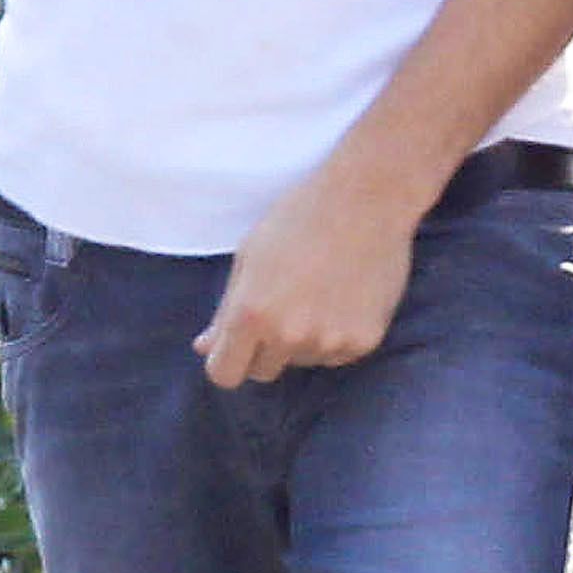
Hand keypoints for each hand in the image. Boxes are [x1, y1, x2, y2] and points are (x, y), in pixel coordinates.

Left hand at [196, 159, 420, 387]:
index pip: (225, 374)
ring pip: (302, 361)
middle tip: (283, 306)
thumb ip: (226, 310)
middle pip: (263, 372)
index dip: (227, 360)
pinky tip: (344, 297)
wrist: (367, 198)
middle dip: (264, 349)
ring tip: (319, 292)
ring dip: (303, 339)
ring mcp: (329, 341)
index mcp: (251, 314)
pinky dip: (336, 335)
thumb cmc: (299, 218)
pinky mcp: (364, 340)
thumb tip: (205, 347)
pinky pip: (337, 355)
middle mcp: (288, 335)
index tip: (237, 346)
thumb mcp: (249, 258)